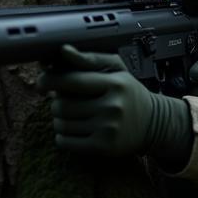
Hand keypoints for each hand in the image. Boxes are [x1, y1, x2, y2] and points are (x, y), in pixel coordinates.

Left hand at [39, 45, 192, 164]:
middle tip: (64, 101)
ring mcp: (108, 129)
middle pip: (63, 105)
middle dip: (57, 102)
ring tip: (69, 116)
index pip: (72, 80)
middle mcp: (112, 107)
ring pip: (62, 124)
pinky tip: (71, 131)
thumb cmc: (129, 93)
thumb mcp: (116, 70)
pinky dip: (62, 137)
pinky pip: (66, 142)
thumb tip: (63, 50)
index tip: (42, 82)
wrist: (154, 123)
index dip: (50, 80)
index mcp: (115, 84)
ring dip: (59, 120)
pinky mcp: (103, 147)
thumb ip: (90, 59)